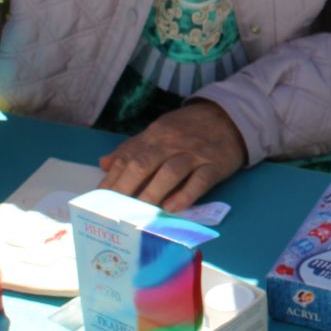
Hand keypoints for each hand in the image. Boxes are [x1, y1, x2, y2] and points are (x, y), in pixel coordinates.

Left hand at [98, 100, 245, 211]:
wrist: (230, 117)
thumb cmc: (189, 129)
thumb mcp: (158, 132)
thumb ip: (132, 148)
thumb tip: (104, 164)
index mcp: (155, 135)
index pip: (128, 157)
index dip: (113, 179)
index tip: (100, 199)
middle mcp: (171, 143)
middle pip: (144, 163)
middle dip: (126, 188)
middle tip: (114, 211)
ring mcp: (194, 154)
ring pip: (170, 172)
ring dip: (153, 193)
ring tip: (140, 214)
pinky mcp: (214, 165)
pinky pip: (199, 180)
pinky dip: (185, 195)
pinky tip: (172, 208)